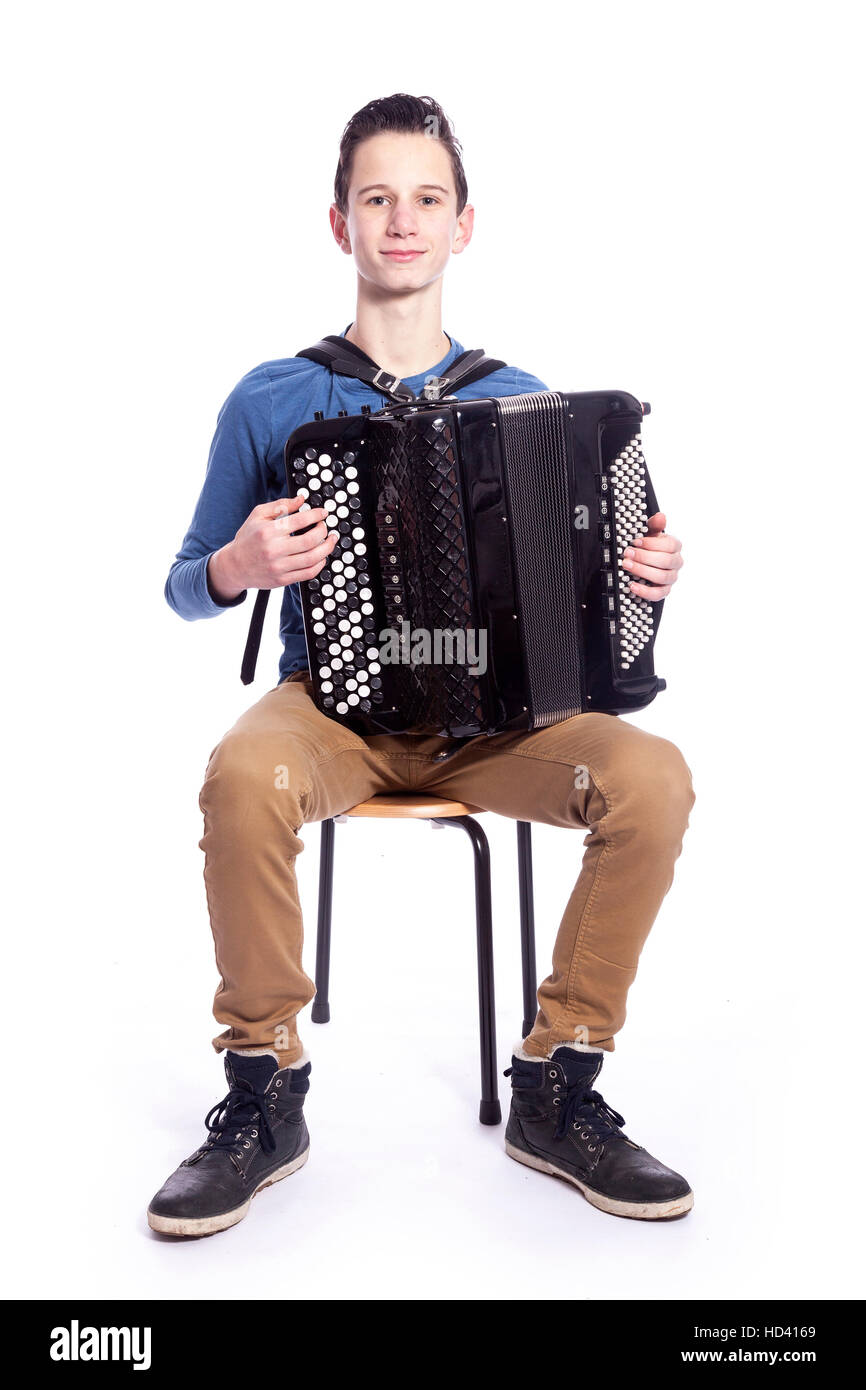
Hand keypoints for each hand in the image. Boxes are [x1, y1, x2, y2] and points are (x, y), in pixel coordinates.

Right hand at [213, 495, 338, 594]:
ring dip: (327, 548)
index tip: (323, 513)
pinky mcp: (282, 580)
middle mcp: (274, 549)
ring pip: (312, 558)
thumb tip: (301, 499)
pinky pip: (308, 573)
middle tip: (325, 526)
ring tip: (330, 540)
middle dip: (323, 531)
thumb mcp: (258, 515)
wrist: (234, 566)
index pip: (300, 520)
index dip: (316, 515)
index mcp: (268, 531)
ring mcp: (279, 566)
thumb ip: (281, 505)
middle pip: (310, 540)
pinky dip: (320, 564)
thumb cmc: (247, 538)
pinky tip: (322, 556)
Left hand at [621, 512, 682, 600]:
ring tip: (627, 565)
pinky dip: (645, 591)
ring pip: (662, 577)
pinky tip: (633, 585)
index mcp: (675, 547)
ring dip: (642, 571)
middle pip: (665, 561)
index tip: (636, 542)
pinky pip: (658, 594)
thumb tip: (660, 516)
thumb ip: (655, 526)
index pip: (670, 545)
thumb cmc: (650, 547)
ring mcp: (671, 577)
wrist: (648, 563)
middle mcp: (676, 562)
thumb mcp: (650, 534)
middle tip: (627, 553)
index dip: (652, 544)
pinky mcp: (664, 590)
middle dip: (644, 557)